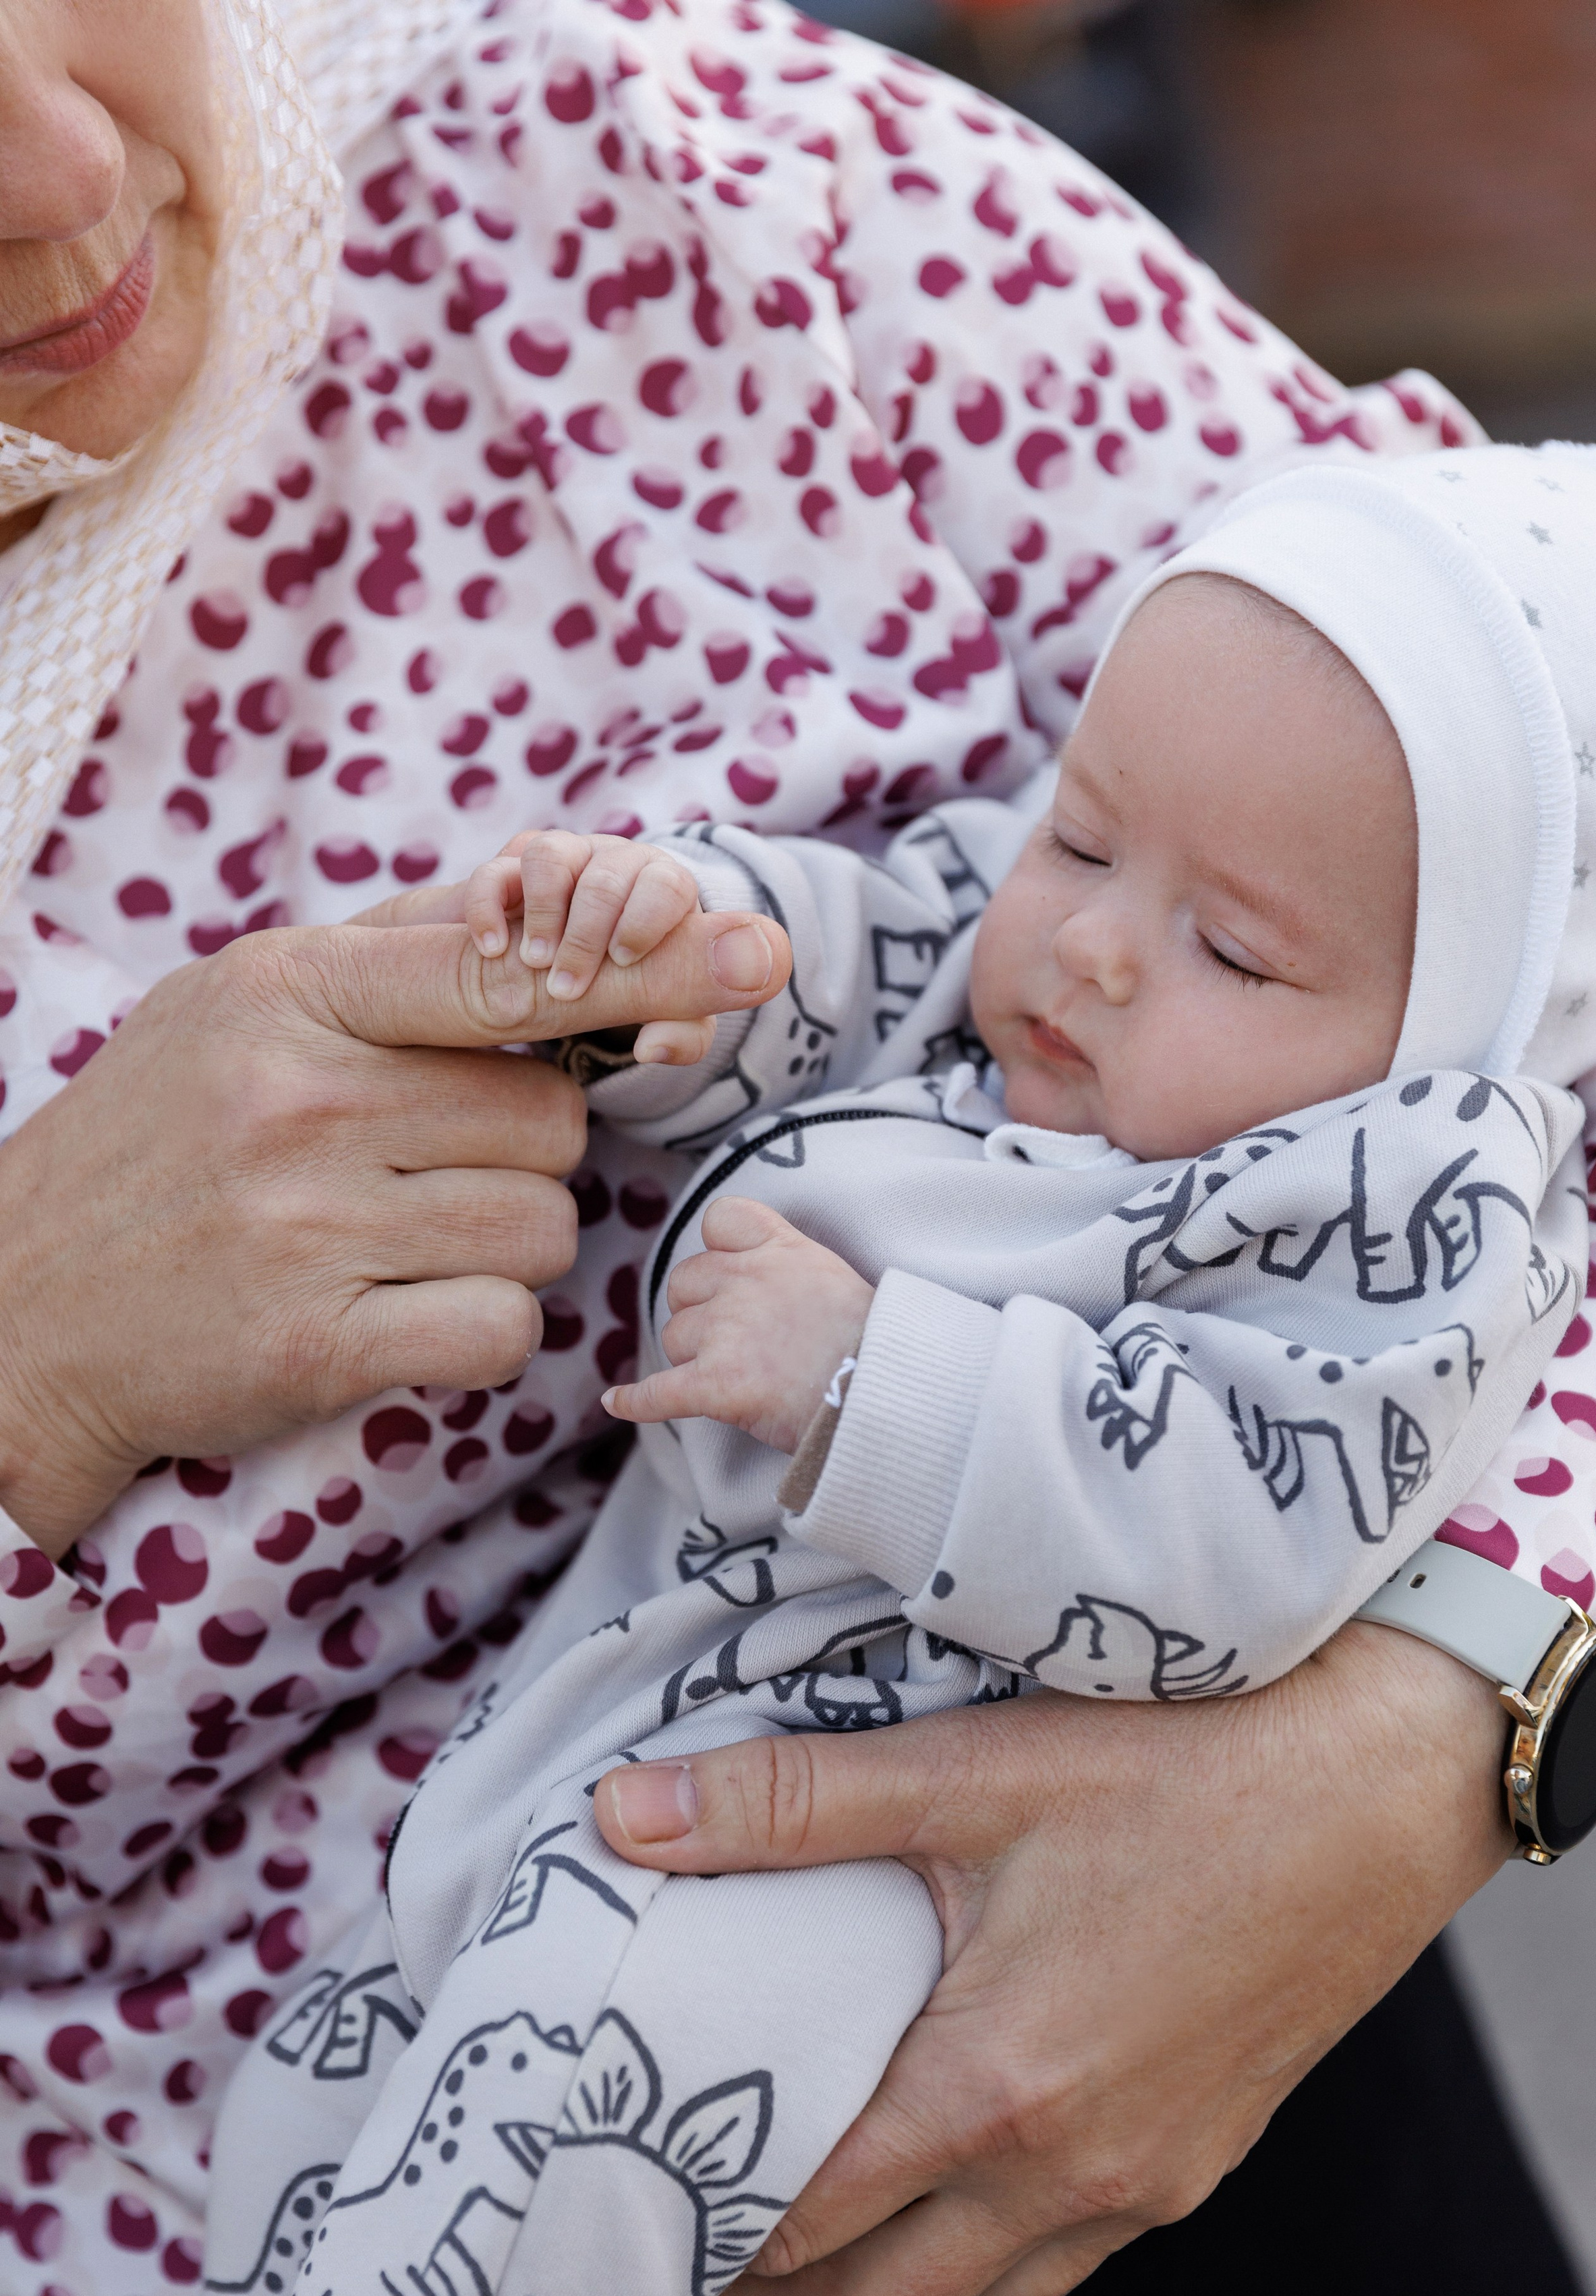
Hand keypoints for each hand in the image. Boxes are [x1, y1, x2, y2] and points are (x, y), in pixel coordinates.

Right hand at [0, 904, 790, 1556]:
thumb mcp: (245, 1005)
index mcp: (292, 991)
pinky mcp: (318, 1342)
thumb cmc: (159, 1141)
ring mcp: (307, 1224)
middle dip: (523, 1153)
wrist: (19, 1309)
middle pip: (553, 1119)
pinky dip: (480, 1332)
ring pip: (544, 1226)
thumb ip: (404, 949)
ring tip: (393, 1243)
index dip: (646, 963)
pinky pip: (504, 1326)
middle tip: (420, 1170)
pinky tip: (397, 1316)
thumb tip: (562, 882)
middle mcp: (302, 1099)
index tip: (752, 950)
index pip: (511, 969)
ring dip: (504, 1246)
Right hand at [462, 829, 713, 1066]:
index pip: (670, 885)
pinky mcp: (509, 868)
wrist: (543, 981)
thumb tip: (656, 1047)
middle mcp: (616, 864)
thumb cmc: (616, 995)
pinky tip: (492, 948)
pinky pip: (495, 869)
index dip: (644, 922)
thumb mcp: (657, 1019)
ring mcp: (562, 860)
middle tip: (566, 986)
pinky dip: (489, 908)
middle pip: (608, 875)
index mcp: (664, 893)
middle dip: (586, 936)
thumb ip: (681, 1034)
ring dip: (542, 913)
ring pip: (551, 854)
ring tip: (534, 962)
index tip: (622, 961)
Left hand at [593, 1621, 1510, 2295]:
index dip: (698, 2228)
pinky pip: (1059, 2266)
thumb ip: (787, 1801)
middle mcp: (1069, 2169)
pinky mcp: (1199, 2165)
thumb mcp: (975, 1768)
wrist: (1390, 1782)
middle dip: (768, 2293)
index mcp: (996, 2087)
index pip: (803, 2222)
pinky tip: (950, 2172)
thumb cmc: (1189, 1763)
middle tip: (693, 2219)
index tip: (626, 2202)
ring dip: (874, 2285)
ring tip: (803, 2209)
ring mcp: (1145, 2181)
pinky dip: (978, 2258)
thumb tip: (620, 1815)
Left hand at [603, 1197, 873, 1453]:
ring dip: (693, 1359)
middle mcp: (747, 1280)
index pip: (721, 1220)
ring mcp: (728, 1331)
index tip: (729, 1273)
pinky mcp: (716, 1384)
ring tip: (742, 1380)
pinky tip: (618, 1401)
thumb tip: (768, 1300)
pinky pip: (657, 1392)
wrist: (888, 1394)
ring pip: (674, 1338)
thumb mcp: (836, 1282)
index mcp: (781, 1250)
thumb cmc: (874, 1347)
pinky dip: (635, 1400)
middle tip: (738, 1343)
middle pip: (684, 1286)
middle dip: (699, 1312)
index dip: (717, 1249)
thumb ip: (790, 1272)